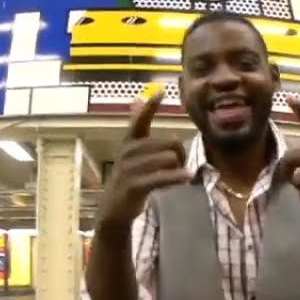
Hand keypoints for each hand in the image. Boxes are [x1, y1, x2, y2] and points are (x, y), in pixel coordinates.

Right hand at [96, 92, 189, 231]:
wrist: (115, 208)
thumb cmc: (130, 177)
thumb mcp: (132, 152)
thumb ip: (138, 127)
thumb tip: (138, 99)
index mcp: (130, 141)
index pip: (140, 119)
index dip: (151, 105)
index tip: (162, 91)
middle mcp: (129, 151)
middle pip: (169, 143)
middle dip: (180, 153)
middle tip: (179, 165)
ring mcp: (130, 168)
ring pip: (169, 159)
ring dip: (178, 168)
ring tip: (177, 176)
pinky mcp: (136, 185)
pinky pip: (163, 177)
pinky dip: (176, 178)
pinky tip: (184, 179)